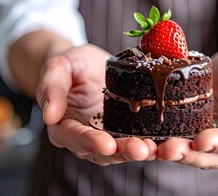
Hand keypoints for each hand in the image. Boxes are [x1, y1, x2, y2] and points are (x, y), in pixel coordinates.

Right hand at [36, 44, 156, 165]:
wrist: (87, 65)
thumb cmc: (71, 65)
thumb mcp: (58, 67)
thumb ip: (51, 88)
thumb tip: (48, 115)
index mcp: (65, 126)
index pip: (76, 138)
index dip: (90, 142)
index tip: (107, 144)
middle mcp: (86, 137)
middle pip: (103, 151)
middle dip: (124, 152)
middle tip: (143, 149)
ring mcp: (107, 135)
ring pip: (123, 150)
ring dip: (141, 151)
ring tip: (158, 148)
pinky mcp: (125, 130)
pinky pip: (139, 138)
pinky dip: (153, 142)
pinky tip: (169, 140)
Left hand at [158, 46, 217, 168]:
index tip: (202, 139)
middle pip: (210, 155)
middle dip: (188, 154)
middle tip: (167, 149)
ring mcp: (208, 142)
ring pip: (189, 154)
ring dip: (169, 153)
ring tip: (149, 149)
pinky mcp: (189, 135)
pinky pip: (174, 142)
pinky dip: (158, 145)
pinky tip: (141, 142)